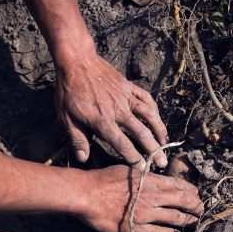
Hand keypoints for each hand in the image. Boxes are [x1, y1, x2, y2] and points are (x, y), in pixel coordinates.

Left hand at [55, 54, 168, 169]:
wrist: (76, 62)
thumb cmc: (69, 92)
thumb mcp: (66, 118)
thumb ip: (77, 139)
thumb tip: (83, 159)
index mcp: (102, 122)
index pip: (123, 144)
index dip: (134, 158)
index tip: (142, 169)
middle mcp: (119, 111)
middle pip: (141, 133)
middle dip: (153, 150)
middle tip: (163, 163)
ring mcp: (126, 98)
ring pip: (149, 115)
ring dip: (159, 130)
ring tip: (166, 143)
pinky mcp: (129, 87)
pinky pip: (146, 98)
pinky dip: (154, 108)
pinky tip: (157, 117)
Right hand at [80, 165, 203, 231]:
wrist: (88, 195)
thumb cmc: (104, 179)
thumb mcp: (126, 169)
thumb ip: (143, 174)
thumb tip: (151, 175)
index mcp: (150, 180)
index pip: (178, 185)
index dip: (191, 190)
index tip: (196, 193)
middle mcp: (152, 197)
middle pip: (183, 202)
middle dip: (196, 205)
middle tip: (201, 208)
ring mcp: (146, 214)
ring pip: (175, 219)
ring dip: (188, 220)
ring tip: (194, 222)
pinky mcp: (137, 229)